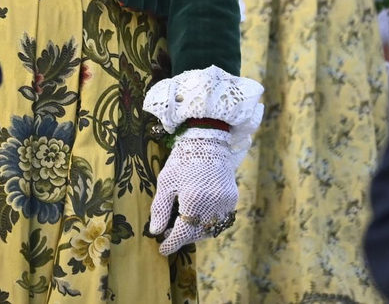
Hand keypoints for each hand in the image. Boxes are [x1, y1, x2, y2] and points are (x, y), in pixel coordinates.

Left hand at [148, 128, 237, 255]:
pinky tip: (199, 217)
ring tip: (184, 225)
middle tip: (170, 233)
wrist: (208, 140)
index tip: (162, 249)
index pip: (182, 232)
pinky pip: (221, 220)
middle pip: (197, 233)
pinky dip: (210, 223)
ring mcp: (225, 202)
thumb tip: (156, 231)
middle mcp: (212, 203)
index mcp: (193, 199)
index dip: (171, 243)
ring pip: (211, 229)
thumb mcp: (166, 181)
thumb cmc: (183, 159)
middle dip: (183, 237)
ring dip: (197, 232)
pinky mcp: (232, 198)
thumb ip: (160, 208)